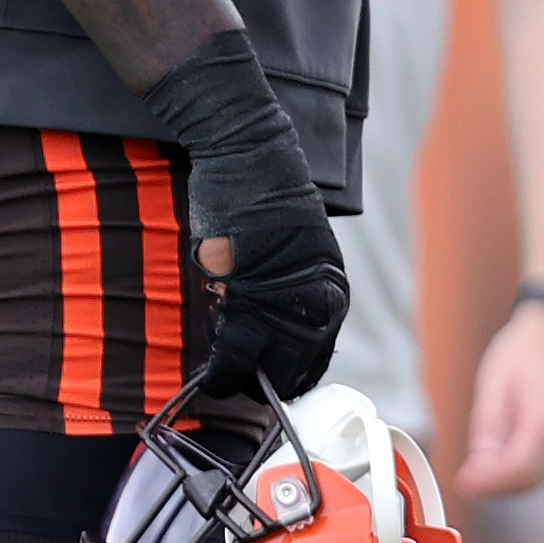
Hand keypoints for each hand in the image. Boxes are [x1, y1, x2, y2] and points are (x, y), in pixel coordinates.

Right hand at [146, 31, 352, 397]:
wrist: (248, 153)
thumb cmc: (263, 197)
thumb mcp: (291, 249)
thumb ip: (289, 290)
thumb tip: (268, 332)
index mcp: (331, 287)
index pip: (318, 352)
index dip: (291, 373)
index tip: (270, 385)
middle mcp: (318, 298)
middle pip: (297, 367)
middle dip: (270, 385)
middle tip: (243, 389)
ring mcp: (285, 298)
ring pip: (266, 366)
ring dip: (243, 382)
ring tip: (224, 384)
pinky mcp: (249, 293)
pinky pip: (236, 351)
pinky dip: (223, 372)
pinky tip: (211, 378)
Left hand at [454, 303, 543, 497]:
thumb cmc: (526, 347)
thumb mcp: (493, 383)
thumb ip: (487, 427)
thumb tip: (479, 463)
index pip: (514, 470)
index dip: (486, 482)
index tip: (463, 482)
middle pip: (530, 480)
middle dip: (496, 488)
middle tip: (469, 482)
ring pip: (542, 476)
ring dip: (512, 482)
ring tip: (483, 475)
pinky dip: (528, 470)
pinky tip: (507, 462)